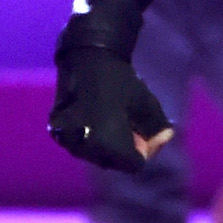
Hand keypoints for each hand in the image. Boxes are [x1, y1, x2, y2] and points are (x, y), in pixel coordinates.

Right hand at [48, 41, 173, 170]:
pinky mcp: (57, 132)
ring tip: (112, 120)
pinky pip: (80, 144)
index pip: (134, 164)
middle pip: (114, 162)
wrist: (85, 58)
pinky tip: (95, 119)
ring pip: (95, 155)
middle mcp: (87, 149)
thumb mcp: (147, 104)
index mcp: (110, 146)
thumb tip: (164, 140)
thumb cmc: (120, 81)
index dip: (144, 149)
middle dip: (125, 149)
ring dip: (107, 145)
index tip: (145, 132)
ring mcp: (69, 141)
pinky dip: (90, 138)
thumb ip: (157, 128)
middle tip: (130, 124)